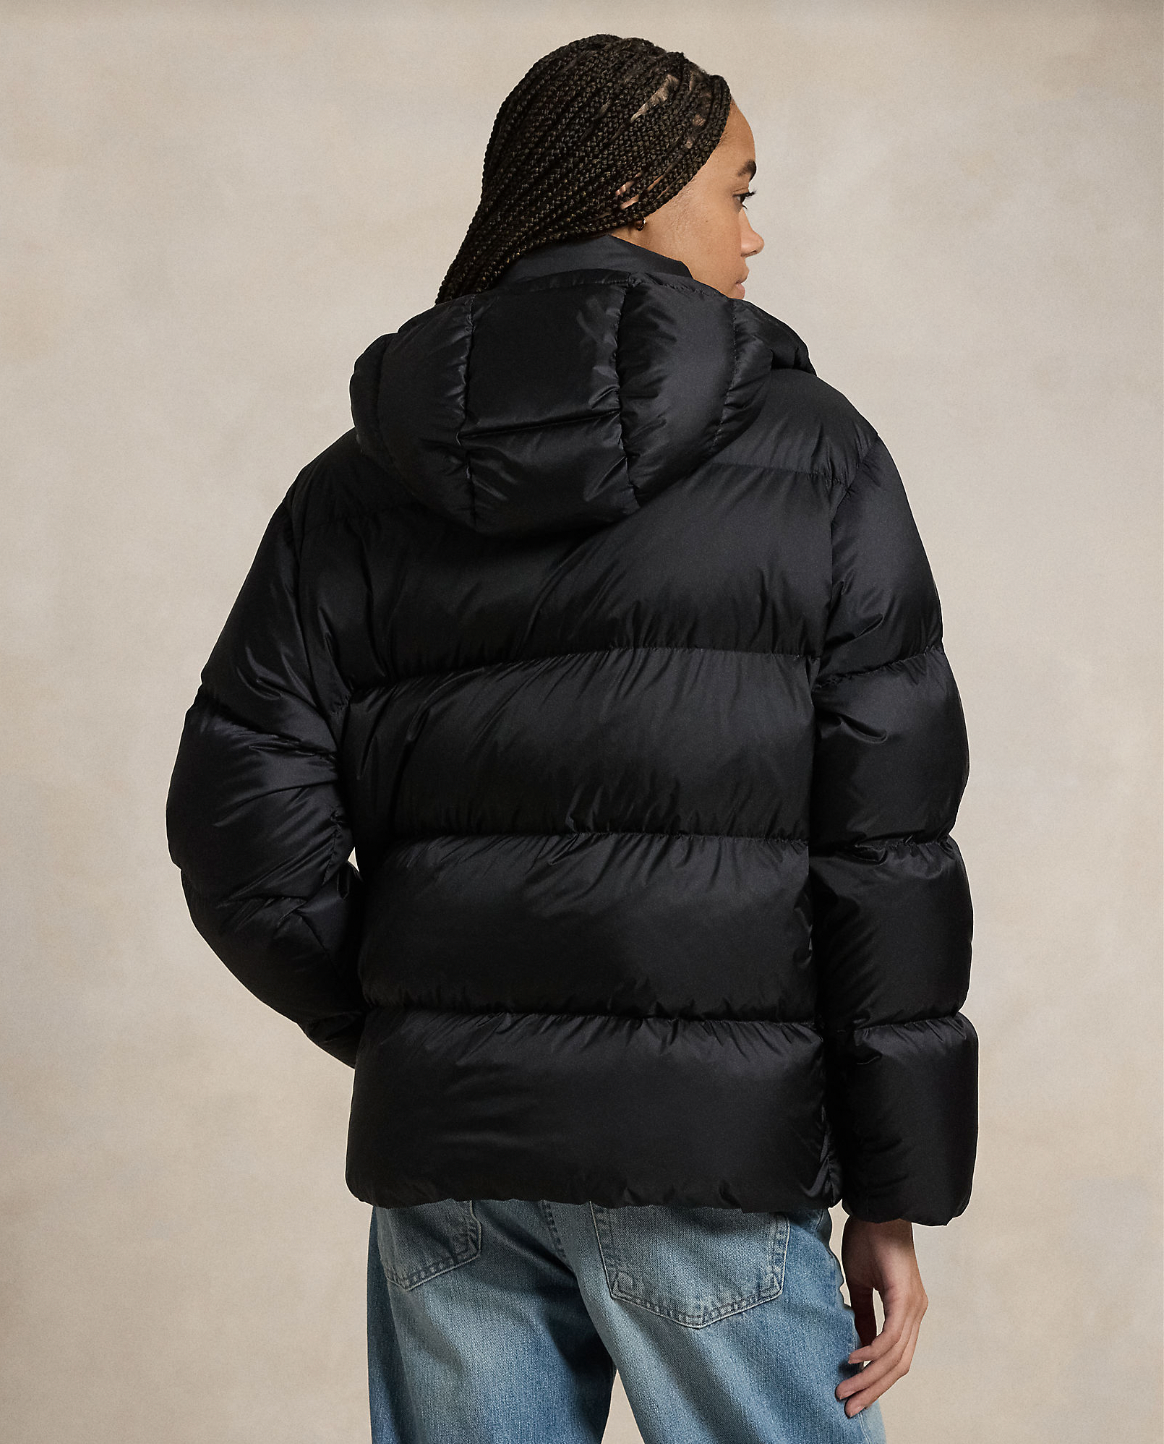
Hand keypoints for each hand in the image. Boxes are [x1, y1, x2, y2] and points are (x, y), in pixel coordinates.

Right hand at [836, 1215, 927, 1417]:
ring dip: (869, 1377)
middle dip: (873, 1389)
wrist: (877, 1208)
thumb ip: (864, 1314)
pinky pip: (891, 1336)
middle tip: (849, 1407)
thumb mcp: (862, 1284)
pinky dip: (872, 1352)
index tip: (854, 1394)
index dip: (876, 1379)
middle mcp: (917, 1313)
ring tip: (846, 1390)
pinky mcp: (906, 1298)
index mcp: (908, 1311)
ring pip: (896, 1357)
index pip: (896, 1358)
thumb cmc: (869, 1238)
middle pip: (899, 1366)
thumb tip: (861, 1345)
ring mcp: (914, 1307)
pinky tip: (853, 1359)